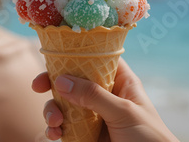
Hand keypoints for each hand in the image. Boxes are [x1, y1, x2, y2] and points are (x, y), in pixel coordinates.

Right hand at [32, 58, 178, 141]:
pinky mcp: (86, 135)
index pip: (95, 59)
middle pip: (72, 81)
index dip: (75, 54)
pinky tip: (55, 134)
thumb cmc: (150, 138)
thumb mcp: (124, 112)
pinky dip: (55, 130)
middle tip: (38, 87)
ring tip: (55, 122)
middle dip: (53, 84)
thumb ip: (93, 95)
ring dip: (52, 110)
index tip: (54, 57)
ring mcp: (93, 116)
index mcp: (119, 82)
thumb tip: (61, 80)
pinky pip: (64, 128)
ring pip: (63, 105)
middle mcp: (104, 96)